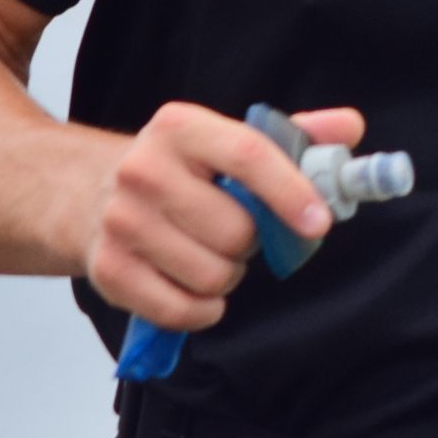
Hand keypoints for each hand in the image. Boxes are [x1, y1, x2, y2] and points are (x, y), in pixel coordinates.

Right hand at [76, 102, 364, 330]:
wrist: (89, 191)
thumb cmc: (178, 169)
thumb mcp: (229, 139)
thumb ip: (296, 135)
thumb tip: (349, 129)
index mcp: (181, 127)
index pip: (248, 155)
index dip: (291, 192)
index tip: (318, 223)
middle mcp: (144, 169)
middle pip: (235, 230)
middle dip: (252, 242)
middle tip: (239, 232)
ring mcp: (121, 222)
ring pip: (212, 274)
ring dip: (227, 275)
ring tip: (211, 253)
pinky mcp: (108, 270)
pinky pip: (181, 310)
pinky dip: (202, 308)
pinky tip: (194, 285)